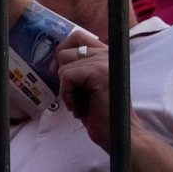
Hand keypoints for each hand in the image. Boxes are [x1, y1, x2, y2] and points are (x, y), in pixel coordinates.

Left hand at [56, 33, 141, 152]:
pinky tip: (80, 108)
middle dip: (62, 76)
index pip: (77, 36)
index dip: (62, 51)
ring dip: (66, 89)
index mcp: (106, 54)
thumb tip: (53, 59)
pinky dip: (67, 95)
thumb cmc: (100, 114)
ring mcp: (105, 62)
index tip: (57, 71)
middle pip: (65, 52)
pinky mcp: (99, 73)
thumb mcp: (85, 85)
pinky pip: (67, 77)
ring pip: (63, 66)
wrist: (120, 135)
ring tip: (81, 103)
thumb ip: (77, 68)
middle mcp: (108, 54)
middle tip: (73, 94)